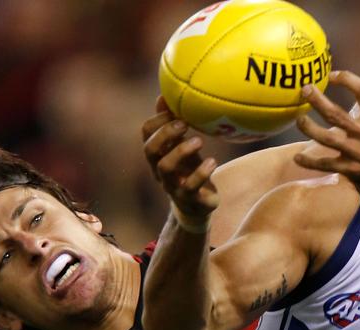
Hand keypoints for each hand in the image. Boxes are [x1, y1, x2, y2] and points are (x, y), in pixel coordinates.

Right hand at [142, 96, 218, 218]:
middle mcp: (160, 170)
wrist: (197, 206)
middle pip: (150, 150)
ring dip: (181, 151)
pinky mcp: (189, 199)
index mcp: (158, 154)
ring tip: (199, 140)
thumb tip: (167, 93)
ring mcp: (172, 186)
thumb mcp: (183, 145)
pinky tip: (212, 161)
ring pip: (165, 168)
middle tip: (183, 123)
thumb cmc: (190, 169)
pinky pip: (190, 187)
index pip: (146, 134)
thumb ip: (175, 123)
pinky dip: (201, 173)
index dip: (158, 120)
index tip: (174, 109)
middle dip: (165, 134)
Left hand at [294, 67, 359, 198]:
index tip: (332, 75)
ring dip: (310, 129)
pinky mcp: (349, 169)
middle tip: (304, 89)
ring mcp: (356, 152)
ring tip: (299, 119)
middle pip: (336, 115)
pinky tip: (297, 157)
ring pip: (327, 139)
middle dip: (318, 101)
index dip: (346, 79)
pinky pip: (326, 165)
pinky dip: (310, 163)